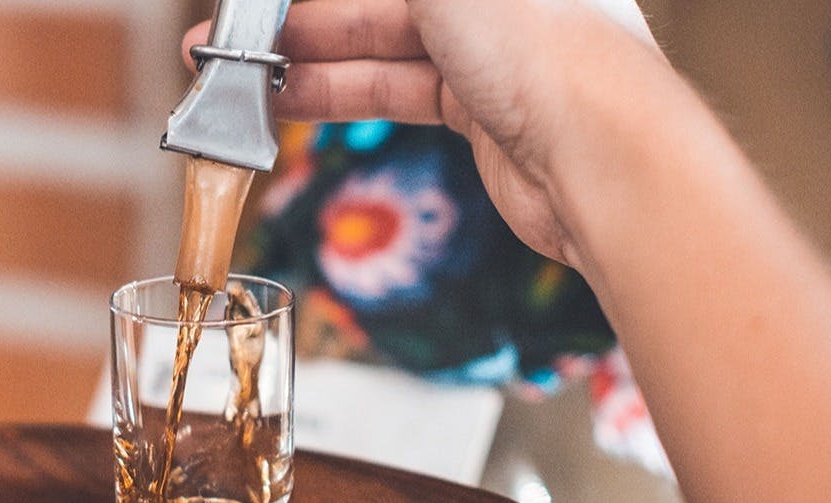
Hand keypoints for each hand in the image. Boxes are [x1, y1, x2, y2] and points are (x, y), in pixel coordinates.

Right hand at [184, 0, 667, 266]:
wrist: (601, 158)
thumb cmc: (543, 44)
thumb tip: (355, 5)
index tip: (261, 2)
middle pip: (377, 0)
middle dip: (299, 21)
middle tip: (229, 39)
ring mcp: (488, 52)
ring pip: (380, 48)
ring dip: (307, 62)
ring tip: (238, 78)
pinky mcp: (481, 112)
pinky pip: (396, 93)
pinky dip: (342, 97)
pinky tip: (290, 102)